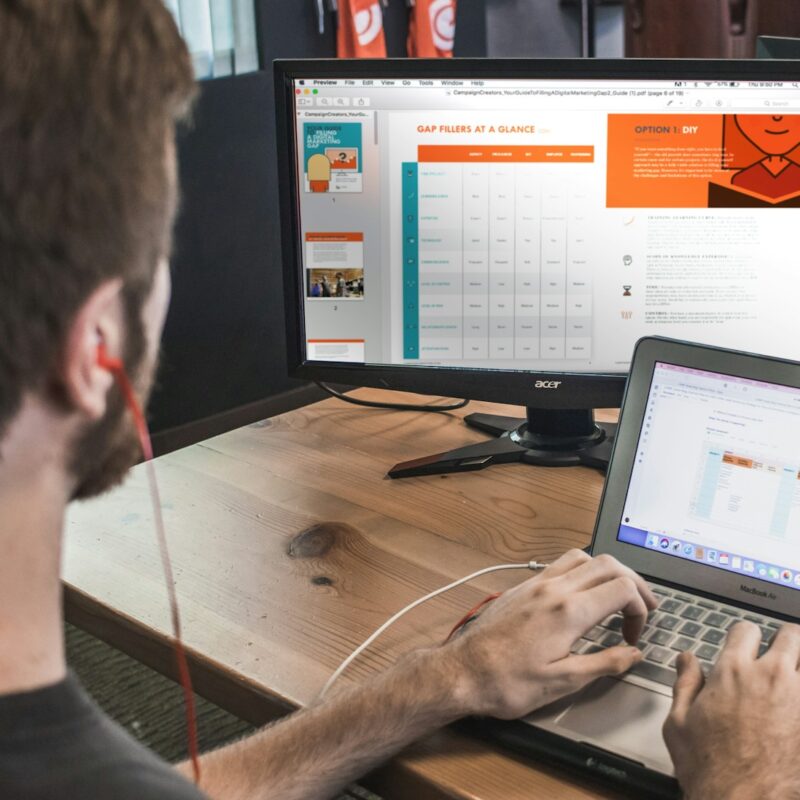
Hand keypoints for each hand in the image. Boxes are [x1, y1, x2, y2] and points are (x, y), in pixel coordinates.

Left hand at [443, 549, 656, 719]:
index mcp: (567, 611)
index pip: (622, 588)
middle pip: (607, 563)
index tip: (634, 635)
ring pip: (582, 557)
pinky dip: (581, 571)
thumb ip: (604, 664)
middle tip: (643, 607)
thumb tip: (633, 654)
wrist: (461, 672)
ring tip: (616, 596)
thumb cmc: (506, 682)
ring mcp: (535, 584)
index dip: (640, 608)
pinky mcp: (522, 587)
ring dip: (606, 571)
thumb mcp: (562, 682)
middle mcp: (552, 589)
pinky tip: (582, 595)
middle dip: (633, 582)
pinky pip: (559, 564)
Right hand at [664, 621, 799, 799]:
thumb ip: (685, 684)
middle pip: (792, 635)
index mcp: (733, 672)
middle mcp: (772, 678)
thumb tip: (686, 660)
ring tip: (794, 683)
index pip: (746, 630)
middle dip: (786, 641)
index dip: (743, 638)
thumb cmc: (711, 771)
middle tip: (781, 656)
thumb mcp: (678, 725)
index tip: (744, 648)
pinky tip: (797, 715)